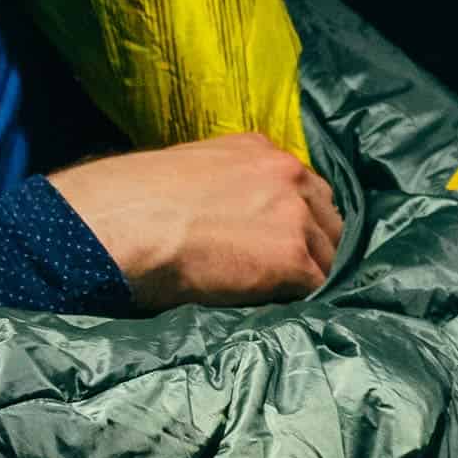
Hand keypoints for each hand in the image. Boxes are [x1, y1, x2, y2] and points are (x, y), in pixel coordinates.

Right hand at [47, 133, 340, 309]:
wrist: (129, 224)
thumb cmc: (138, 200)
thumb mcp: (193, 171)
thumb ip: (229, 184)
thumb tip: (232, 213)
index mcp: (261, 150)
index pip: (304, 186)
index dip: (299, 217)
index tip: (287, 238)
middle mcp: (288, 174)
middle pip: (327, 217)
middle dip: (314, 243)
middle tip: (291, 270)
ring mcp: (296, 216)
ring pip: (329, 253)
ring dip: (310, 273)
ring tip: (284, 294)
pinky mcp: (294, 258)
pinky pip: (317, 285)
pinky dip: (303, 298)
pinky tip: (282, 306)